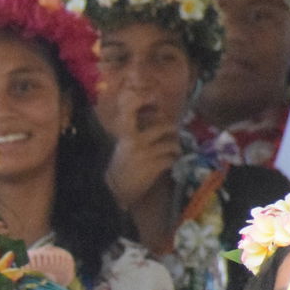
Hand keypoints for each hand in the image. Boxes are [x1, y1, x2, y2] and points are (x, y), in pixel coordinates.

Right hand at [102, 89, 180, 210]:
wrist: (114, 190)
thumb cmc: (121, 166)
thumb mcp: (123, 146)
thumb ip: (136, 132)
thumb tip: (156, 117)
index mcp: (124, 135)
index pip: (130, 111)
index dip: (144, 100)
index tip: (154, 99)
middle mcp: (134, 141)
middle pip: (163, 127)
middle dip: (172, 130)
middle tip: (174, 133)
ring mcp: (144, 154)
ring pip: (171, 144)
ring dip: (176, 148)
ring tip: (175, 151)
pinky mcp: (153, 167)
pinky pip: (171, 159)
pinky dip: (173, 160)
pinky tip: (171, 163)